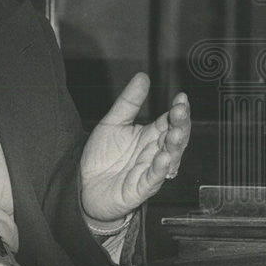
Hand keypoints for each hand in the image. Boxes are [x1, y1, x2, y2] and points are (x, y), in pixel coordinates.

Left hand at [80, 72, 190, 223]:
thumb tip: (143, 76)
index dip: (178, 110)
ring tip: (177, 132)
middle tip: (180, 111)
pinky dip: (160, 170)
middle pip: (175, 138)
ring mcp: (149, 171)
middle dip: (180, 125)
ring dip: (175, 146)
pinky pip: (153, 179)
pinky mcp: (140, 188)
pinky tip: (164, 158)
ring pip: (170, 159)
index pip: (170, 121)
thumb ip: (128, 102)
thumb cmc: (102, 157)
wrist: (84, 185)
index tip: (181, 97)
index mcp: (150, 136)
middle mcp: (154, 153)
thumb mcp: (112, 123)